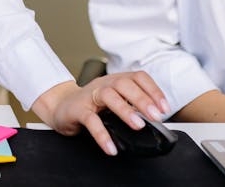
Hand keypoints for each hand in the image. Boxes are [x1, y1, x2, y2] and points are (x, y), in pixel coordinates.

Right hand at [32, 72, 170, 155]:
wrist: (61, 106)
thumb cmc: (91, 105)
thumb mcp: (114, 101)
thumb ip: (131, 106)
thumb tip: (154, 118)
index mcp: (116, 81)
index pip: (138, 77)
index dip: (153, 90)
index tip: (164, 108)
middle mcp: (103, 84)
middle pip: (124, 83)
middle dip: (142, 99)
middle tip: (155, 116)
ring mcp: (89, 96)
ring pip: (108, 96)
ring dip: (125, 110)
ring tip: (138, 125)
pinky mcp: (77, 110)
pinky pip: (90, 120)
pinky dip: (102, 134)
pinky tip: (111, 147)